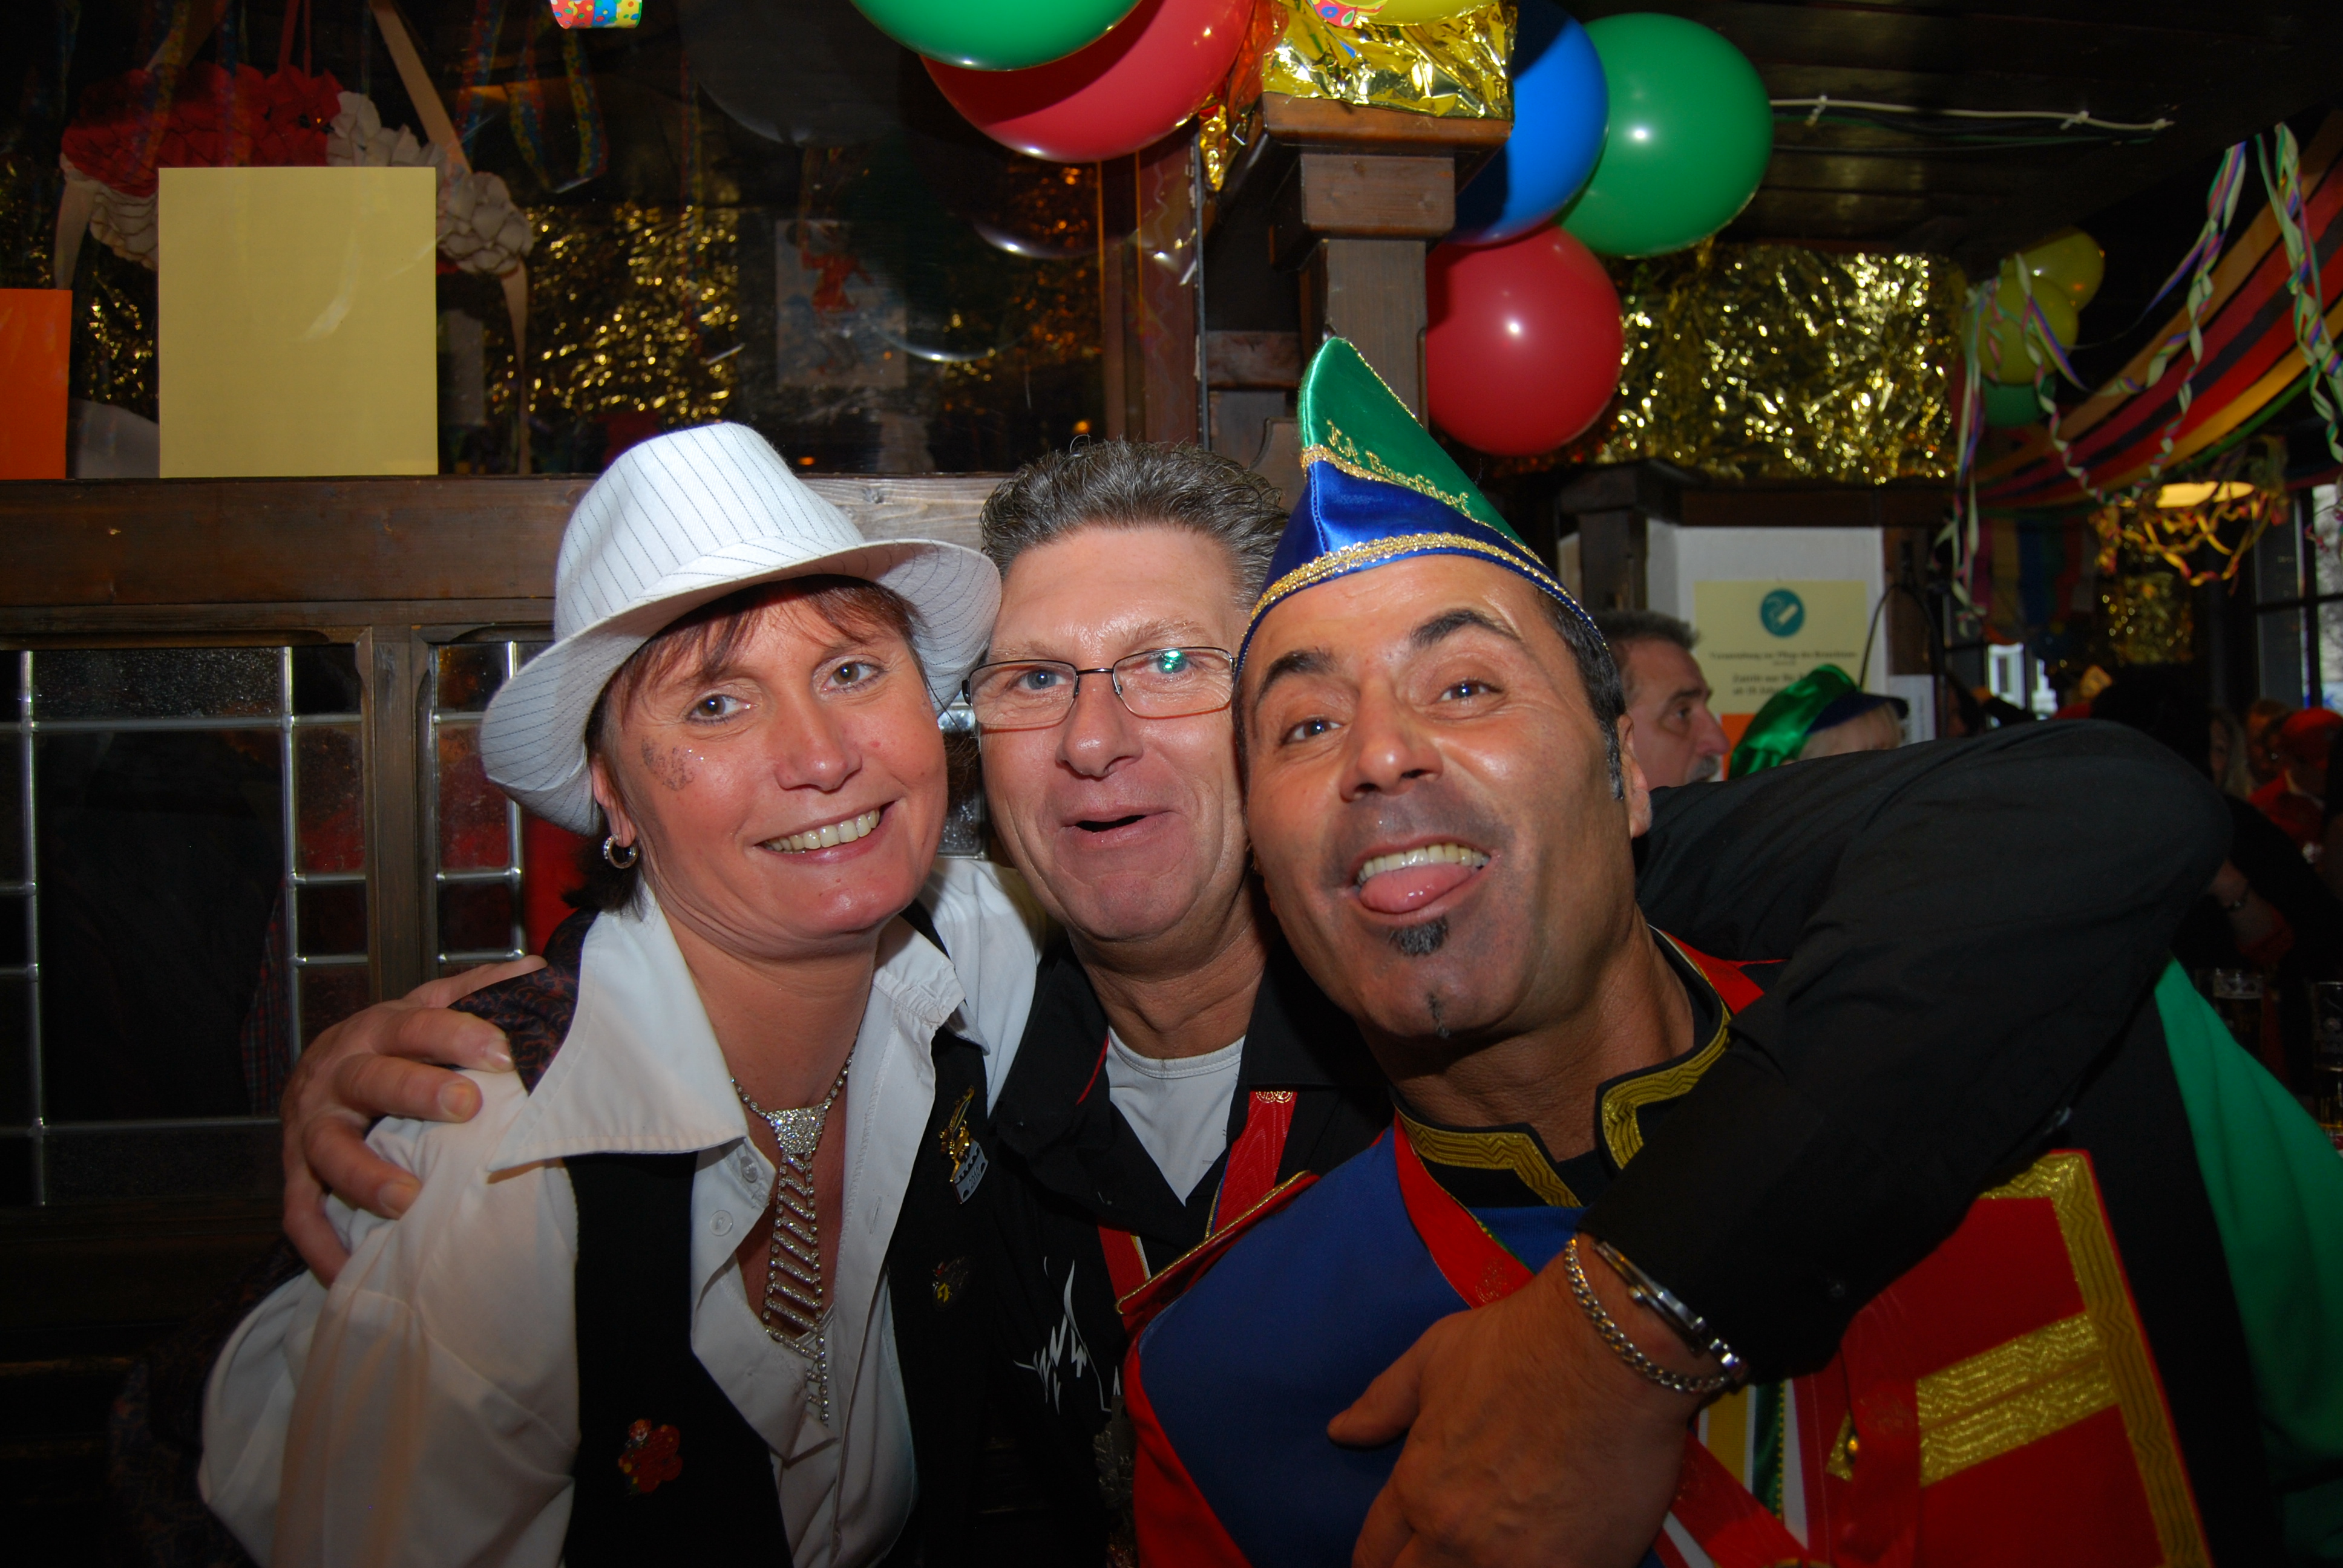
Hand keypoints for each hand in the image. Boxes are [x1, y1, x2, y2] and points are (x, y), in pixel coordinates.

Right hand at [280, 958, 541, 1280]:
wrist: (317, 1066)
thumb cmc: (390, 1042)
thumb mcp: (428, 1006)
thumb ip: (478, 991)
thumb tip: (534, 970)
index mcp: (377, 1031)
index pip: (415, 1024)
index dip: (456, 1035)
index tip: (502, 1050)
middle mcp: (338, 1075)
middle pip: (371, 1079)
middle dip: (415, 1091)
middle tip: (464, 1106)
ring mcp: (311, 1126)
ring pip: (328, 1148)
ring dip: (364, 1174)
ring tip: (408, 1198)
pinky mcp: (296, 1172)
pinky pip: (301, 1213)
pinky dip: (321, 1246)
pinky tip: (348, 1271)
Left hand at [1331, 1242, 1703, 1567]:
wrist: (1612, 1351)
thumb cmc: (1521, 1345)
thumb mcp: (1434, 1356)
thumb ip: (1384, 1402)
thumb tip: (1342, 1431)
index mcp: (1418, 1488)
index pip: (1374, 1551)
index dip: (1378, 1558)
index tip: (1390, 1557)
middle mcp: (1457, 1536)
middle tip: (1434, 1557)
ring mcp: (1518, 1563)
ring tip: (1489, 1557)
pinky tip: (1544, 1561)